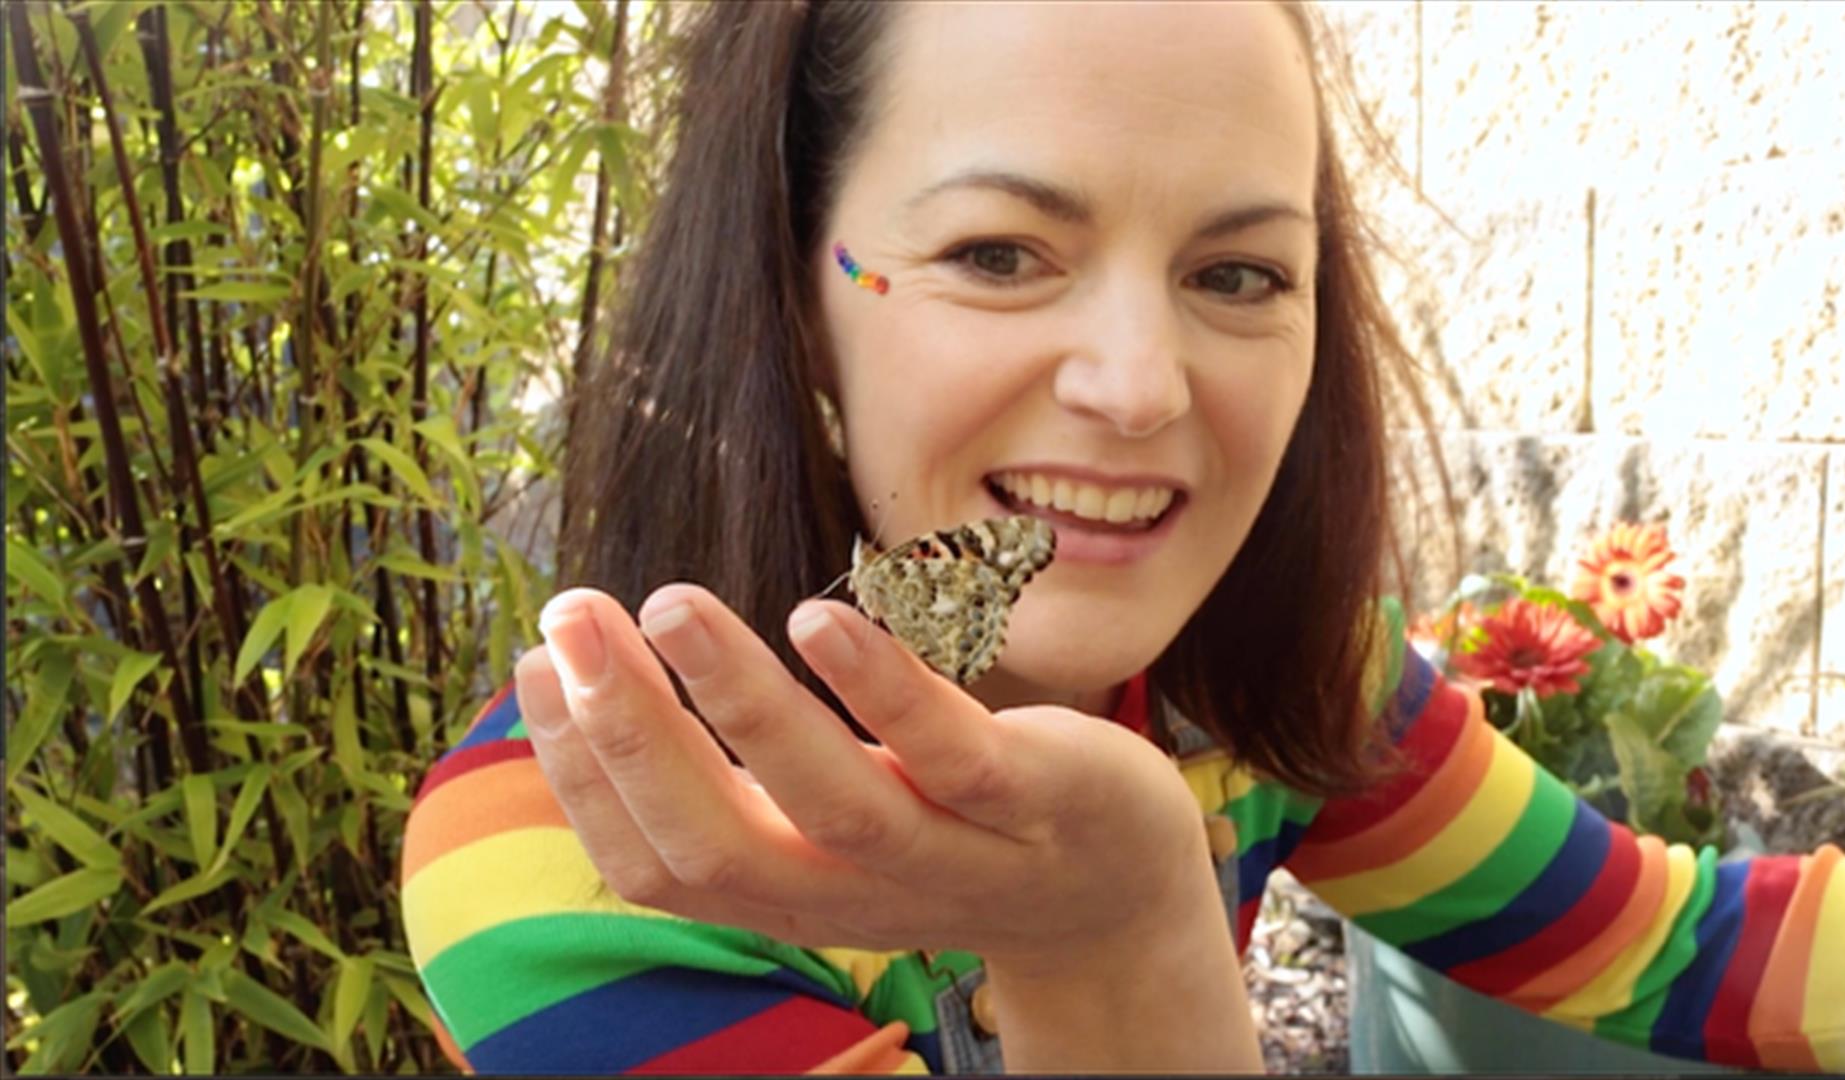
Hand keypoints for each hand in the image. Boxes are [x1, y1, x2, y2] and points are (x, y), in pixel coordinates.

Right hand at [515, 583, 1215, 963]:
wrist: (1112, 892)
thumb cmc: (940, 828)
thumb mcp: (820, 824)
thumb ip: (730, 780)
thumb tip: (596, 690)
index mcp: (787, 891)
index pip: (655, 862)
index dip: (581, 773)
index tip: (535, 663)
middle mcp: (855, 890)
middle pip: (717, 843)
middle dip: (631, 733)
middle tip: (571, 620)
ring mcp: (949, 849)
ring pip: (831, 800)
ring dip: (740, 703)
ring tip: (671, 605)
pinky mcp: (1033, 800)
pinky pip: (951, 753)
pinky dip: (882, 691)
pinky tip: (819, 618)